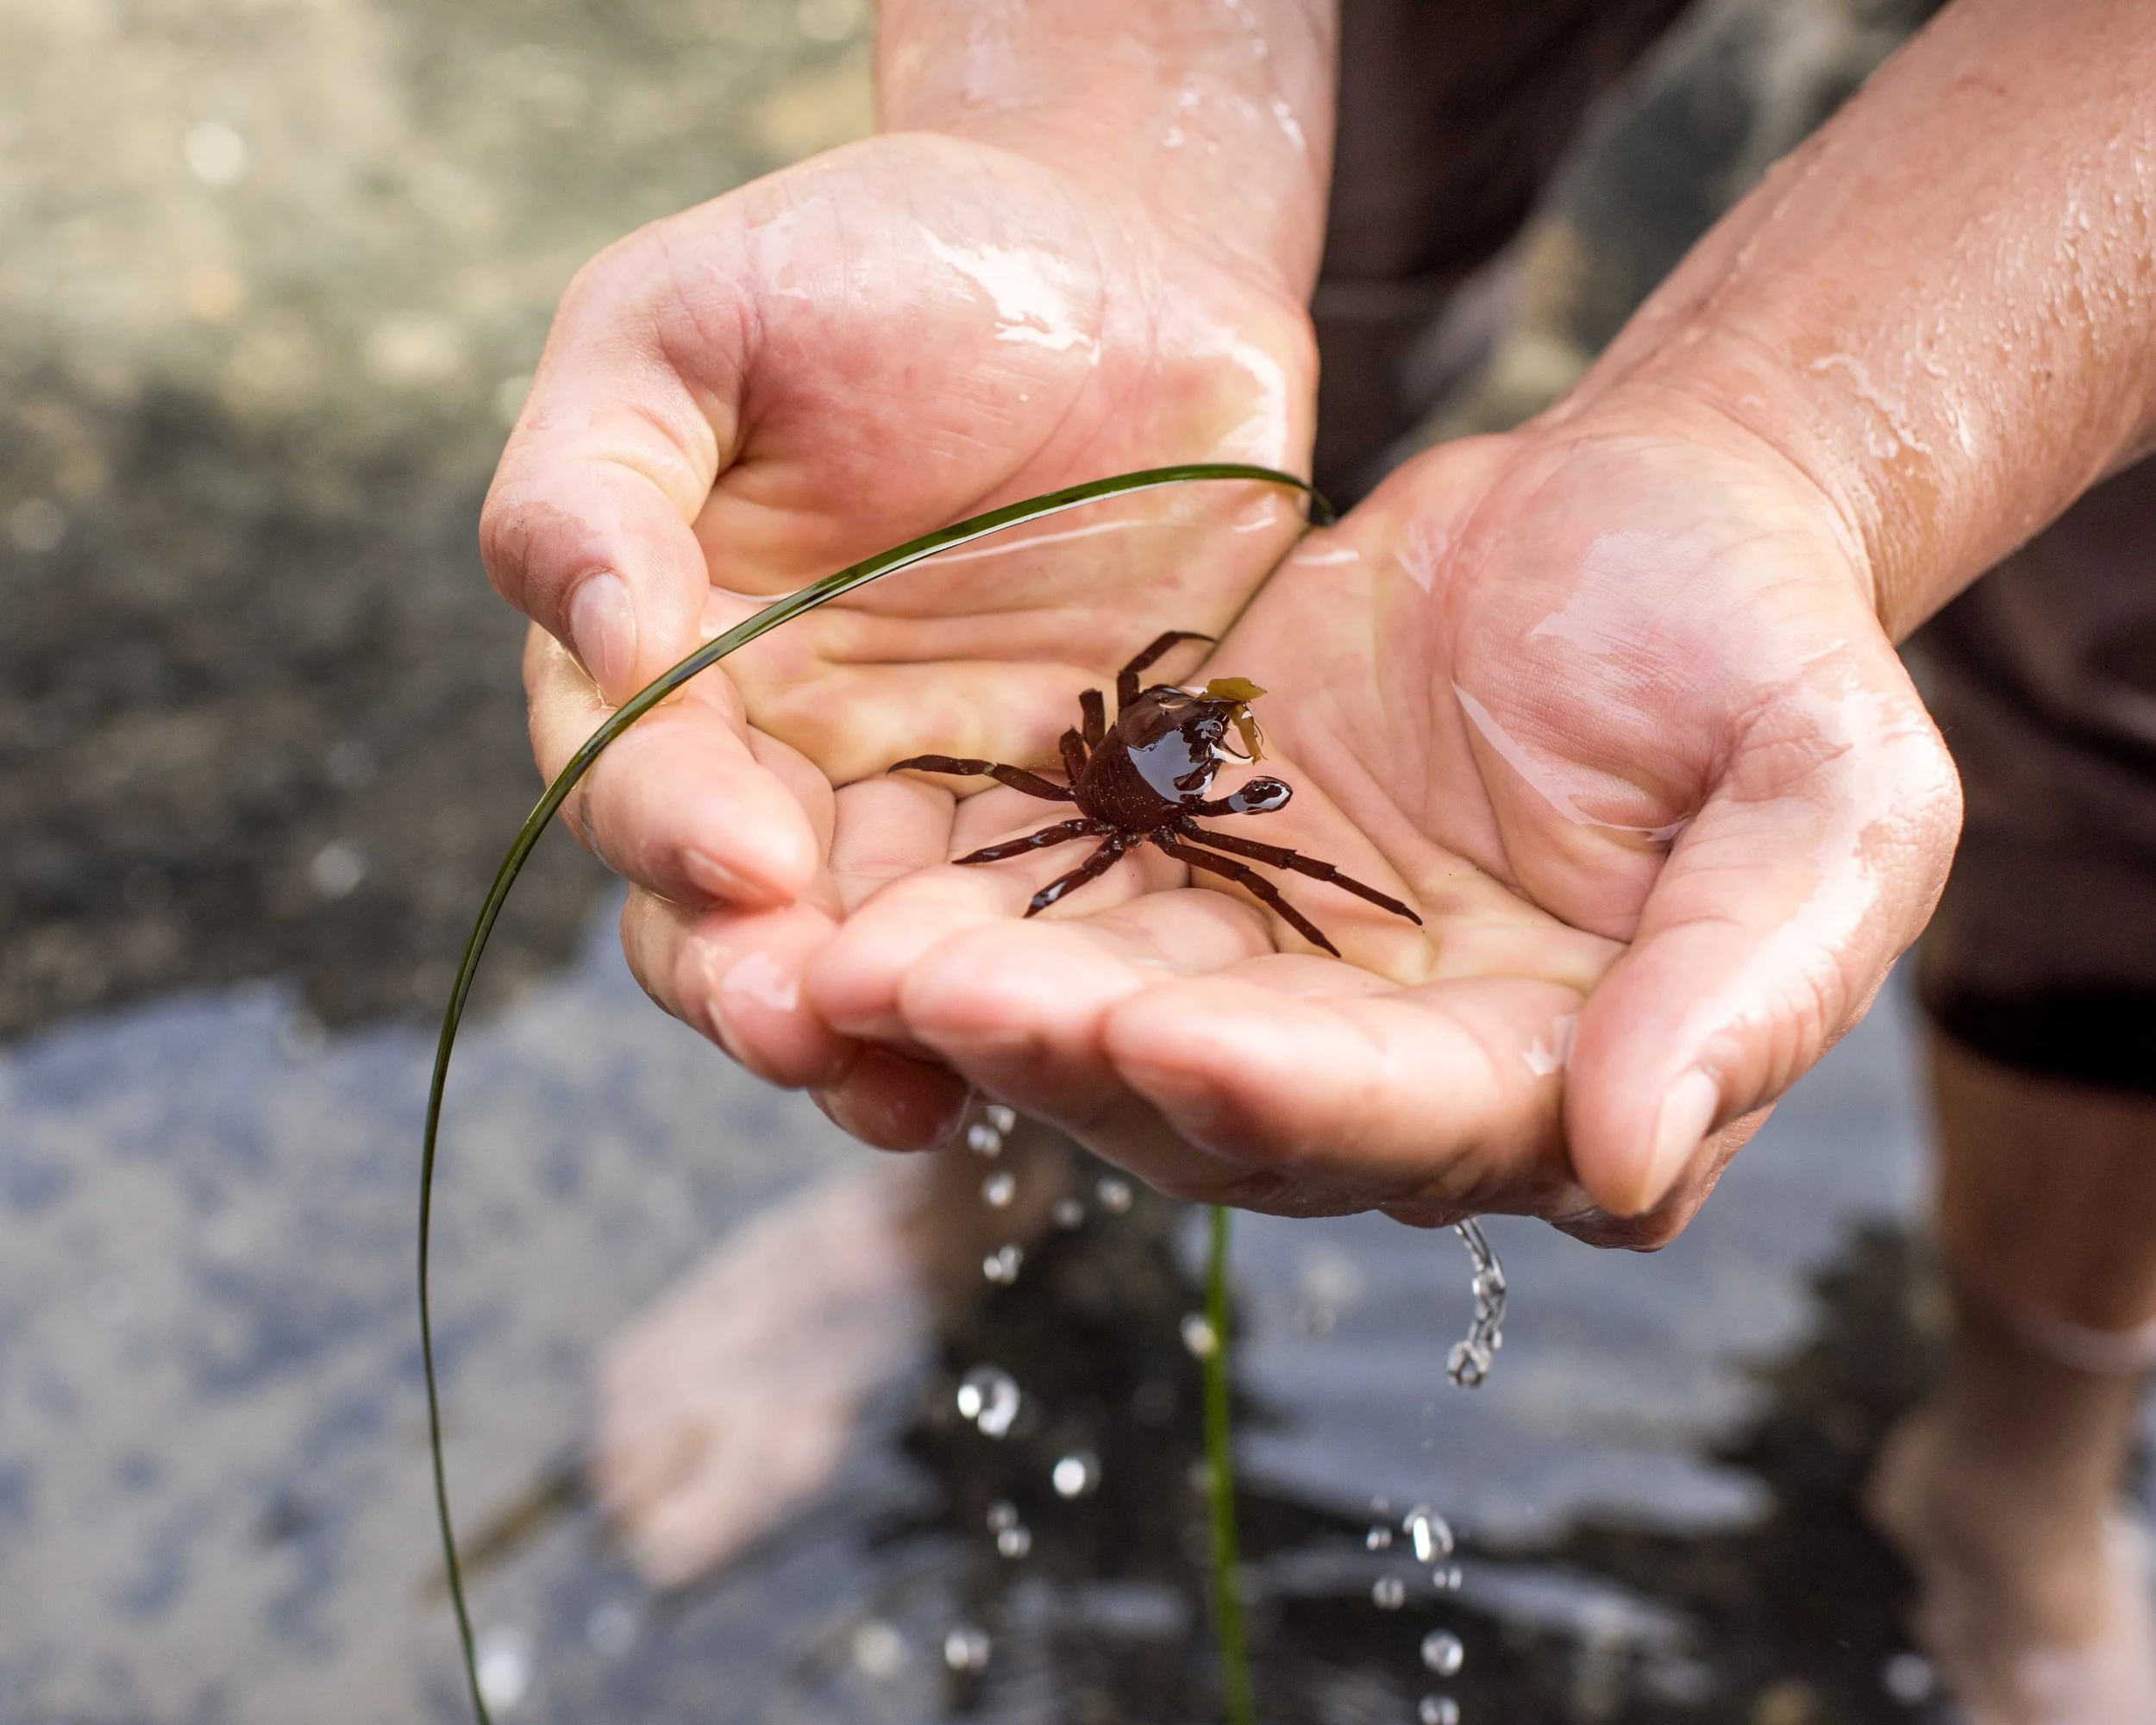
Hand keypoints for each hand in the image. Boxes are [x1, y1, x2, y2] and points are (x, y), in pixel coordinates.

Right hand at [492, 132, 1315, 1120]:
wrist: (1107, 247)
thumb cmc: (870, 260)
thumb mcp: (688, 321)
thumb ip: (598, 476)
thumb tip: (582, 635)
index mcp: (672, 657)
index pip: (635, 779)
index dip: (673, 825)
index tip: (742, 855)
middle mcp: (789, 758)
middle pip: (736, 917)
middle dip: (756, 981)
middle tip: (797, 1024)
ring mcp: (939, 797)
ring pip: (883, 956)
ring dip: (884, 1032)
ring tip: (905, 1091)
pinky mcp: (1083, 813)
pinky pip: (1051, 928)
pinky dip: (1045, 993)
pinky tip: (1059, 1043)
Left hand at [790, 412, 1958, 1241]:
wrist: (1651, 508)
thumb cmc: (1761, 643)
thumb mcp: (1831, 794)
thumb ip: (1755, 979)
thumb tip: (1630, 1159)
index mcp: (1558, 1077)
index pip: (1416, 1122)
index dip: (1294, 1092)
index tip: (1171, 1035)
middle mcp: (1404, 1071)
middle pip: (1226, 1110)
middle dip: (1083, 1060)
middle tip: (938, 997)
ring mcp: (1290, 988)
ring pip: (1119, 1040)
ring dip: (994, 1010)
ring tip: (862, 957)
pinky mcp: (1202, 888)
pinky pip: (1080, 925)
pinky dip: (986, 918)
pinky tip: (874, 891)